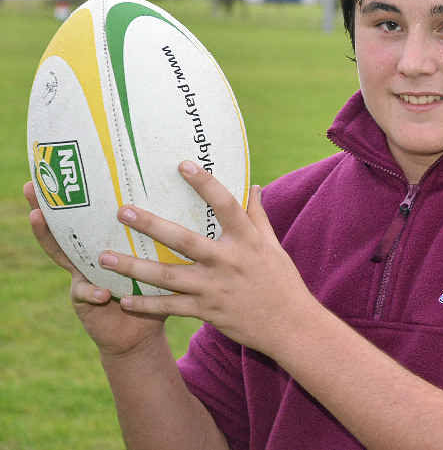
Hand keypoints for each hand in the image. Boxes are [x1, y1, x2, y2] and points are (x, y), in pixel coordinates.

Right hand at [23, 181, 166, 357]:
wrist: (141, 328)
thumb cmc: (156, 286)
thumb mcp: (160, 255)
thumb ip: (168, 232)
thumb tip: (191, 191)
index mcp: (106, 242)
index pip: (88, 214)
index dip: (73, 195)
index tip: (59, 170)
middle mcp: (87, 256)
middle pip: (62, 228)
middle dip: (44, 206)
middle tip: (29, 186)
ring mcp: (81, 275)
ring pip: (60, 254)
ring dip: (46, 236)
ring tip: (36, 217)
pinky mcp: (84, 299)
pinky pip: (86, 292)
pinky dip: (93, 291)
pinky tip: (102, 292)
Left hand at [98, 161, 318, 356]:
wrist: (291, 326)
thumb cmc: (282, 281)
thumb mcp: (273, 246)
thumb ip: (258, 216)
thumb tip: (253, 185)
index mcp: (247, 240)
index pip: (226, 205)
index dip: (205, 184)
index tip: (183, 164)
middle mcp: (229, 261)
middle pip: (184, 240)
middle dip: (151, 225)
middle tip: (122, 211)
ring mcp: (215, 288)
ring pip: (168, 277)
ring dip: (134, 267)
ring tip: (103, 257)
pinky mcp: (207, 312)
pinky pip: (171, 308)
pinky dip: (146, 305)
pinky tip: (122, 299)